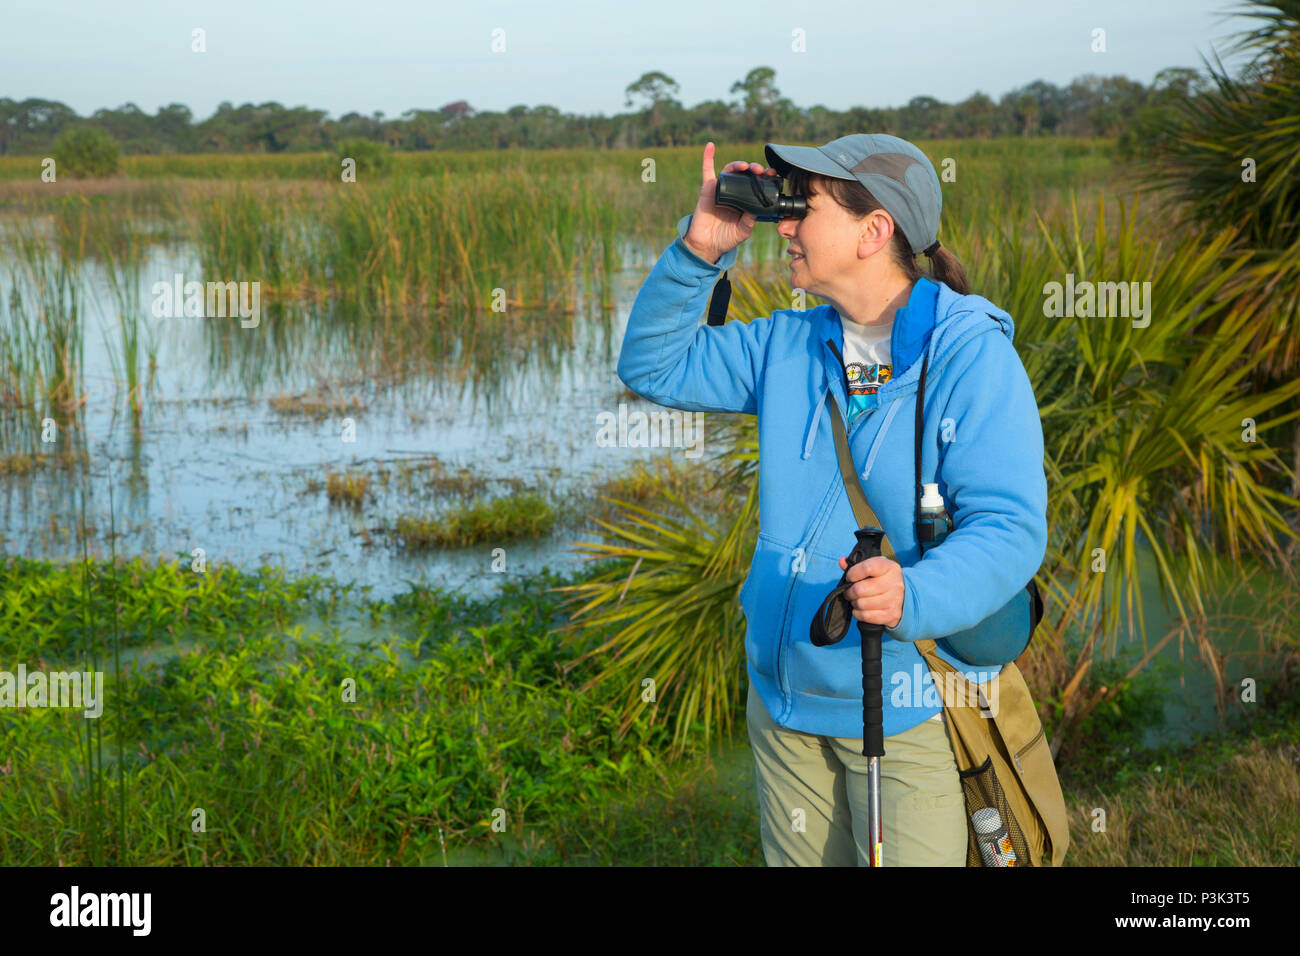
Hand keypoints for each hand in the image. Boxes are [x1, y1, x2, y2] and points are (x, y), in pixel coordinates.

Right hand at [683, 141, 779, 264]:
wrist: (708, 245)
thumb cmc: (727, 238)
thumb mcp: (743, 230)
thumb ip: (750, 220)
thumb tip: (758, 208)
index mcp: (746, 199)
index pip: (757, 184)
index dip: (765, 177)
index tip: (773, 174)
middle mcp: (735, 191)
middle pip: (745, 174)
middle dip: (754, 169)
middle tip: (760, 171)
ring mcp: (721, 188)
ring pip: (730, 170)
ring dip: (738, 165)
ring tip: (746, 166)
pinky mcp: (708, 189)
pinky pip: (707, 171)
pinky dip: (708, 157)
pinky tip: (710, 146)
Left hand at [837, 555, 904, 629]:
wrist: (905, 597)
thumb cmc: (884, 580)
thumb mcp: (875, 568)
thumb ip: (857, 565)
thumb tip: (842, 562)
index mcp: (890, 568)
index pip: (867, 568)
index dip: (853, 573)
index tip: (849, 577)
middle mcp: (894, 583)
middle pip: (860, 589)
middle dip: (849, 592)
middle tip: (849, 592)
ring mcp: (894, 600)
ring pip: (861, 604)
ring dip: (854, 602)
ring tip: (855, 600)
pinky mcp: (891, 615)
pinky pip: (866, 616)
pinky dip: (858, 613)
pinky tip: (860, 608)